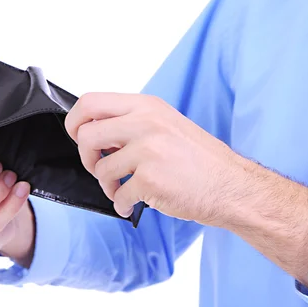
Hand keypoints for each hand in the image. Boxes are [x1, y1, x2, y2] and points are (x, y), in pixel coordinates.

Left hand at [65, 92, 307, 285]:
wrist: (231, 186)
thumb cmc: (201, 160)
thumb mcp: (167, 124)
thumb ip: (132, 123)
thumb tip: (97, 132)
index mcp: (147, 106)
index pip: (91, 102)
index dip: (75, 122)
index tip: (78, 136)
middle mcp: (146, 123)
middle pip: (86, 135)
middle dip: (87, 157)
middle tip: (99, 168)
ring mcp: (148, 151)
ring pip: (101, 169)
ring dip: (107, 185)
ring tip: (123, 189)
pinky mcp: (150, 180)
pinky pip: (118, 195)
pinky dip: (121, 204)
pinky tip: (132, 204)